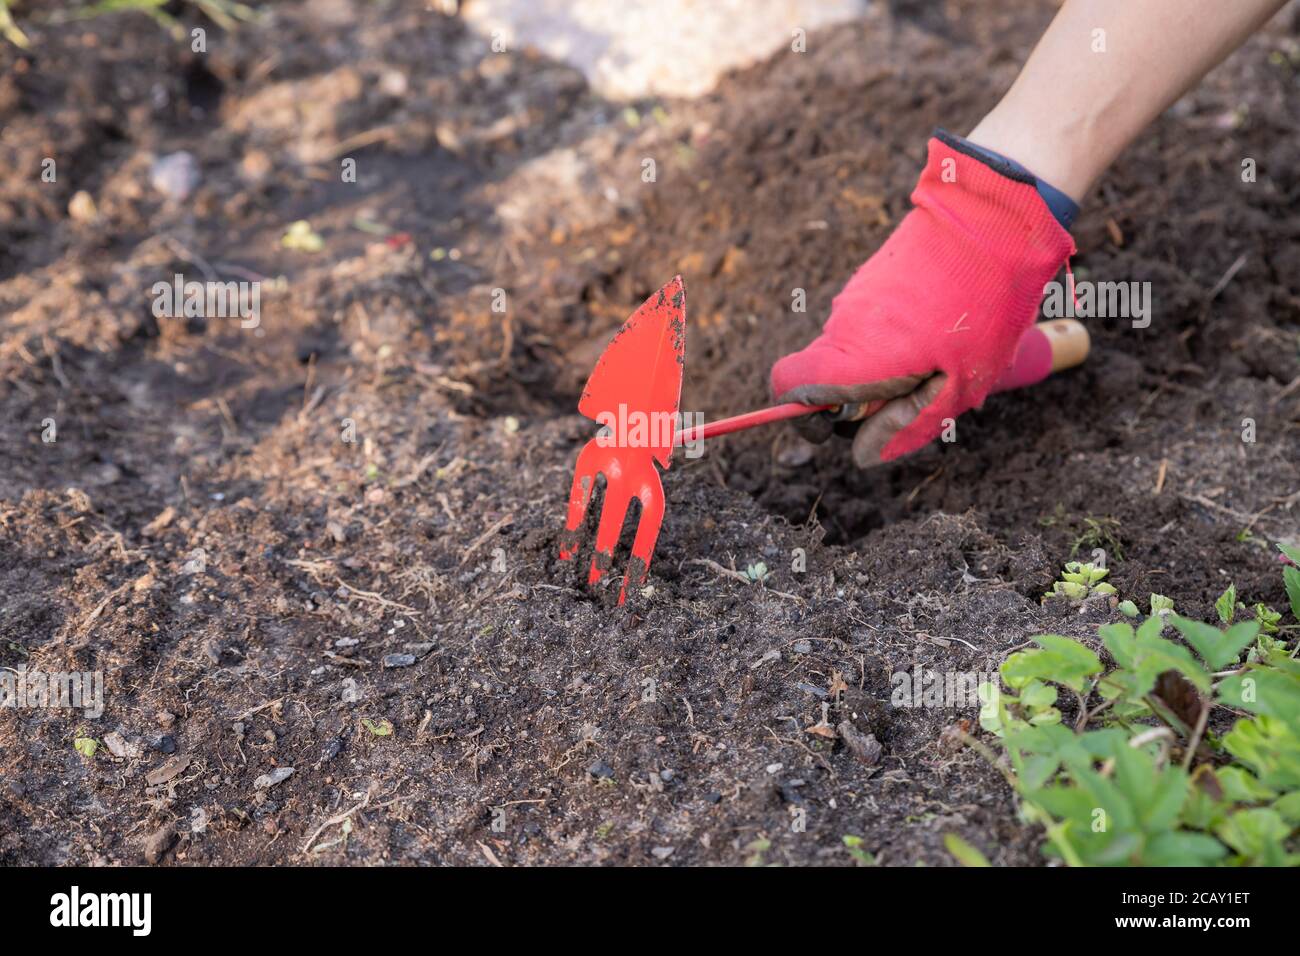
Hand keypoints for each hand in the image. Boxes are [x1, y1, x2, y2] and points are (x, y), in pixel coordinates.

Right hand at [771, 133, 1074, 466]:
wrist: (996, 217)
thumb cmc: (983, 307)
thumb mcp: (959, 384)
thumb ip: (908, 425)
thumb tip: (865, 453)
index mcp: (854, 356)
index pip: (788, 387)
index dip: (804, 412)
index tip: (846, 420)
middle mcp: (843, 324)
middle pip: (827, 377)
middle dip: (863, 398)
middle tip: (921, 389)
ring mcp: (856, 298)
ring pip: (853, 351)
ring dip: (886, 367)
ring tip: (945, 352)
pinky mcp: (874, 279)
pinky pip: (871, 324)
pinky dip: (896, 337)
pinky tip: (945, 324)